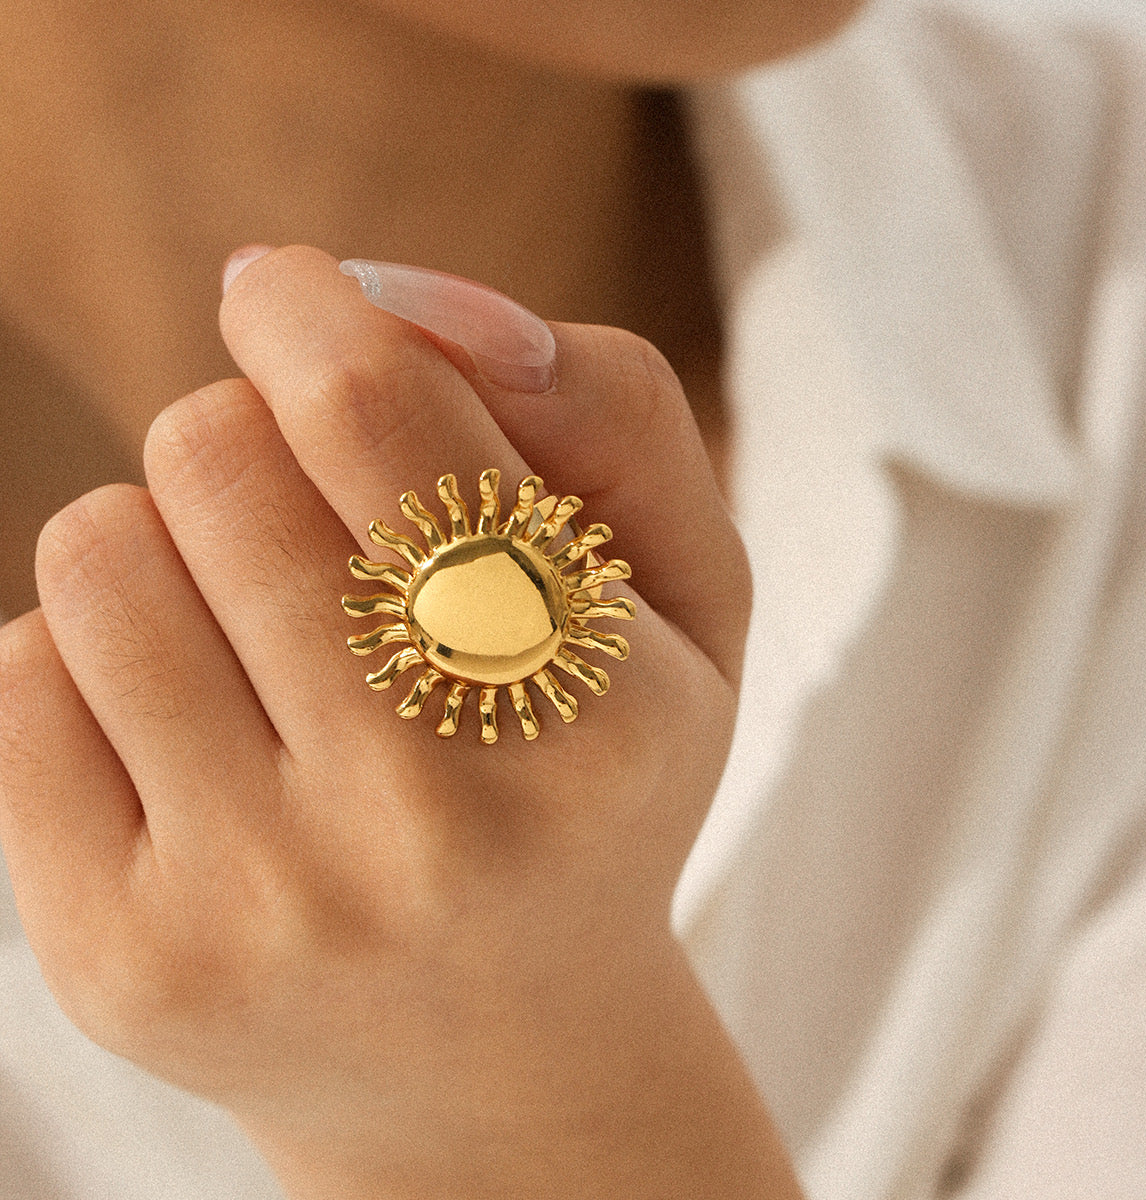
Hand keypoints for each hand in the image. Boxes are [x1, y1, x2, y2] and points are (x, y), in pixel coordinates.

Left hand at [0, 248, 793, 1197]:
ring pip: (101, 550)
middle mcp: (422, 818)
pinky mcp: (122, 963)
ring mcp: (259, 903)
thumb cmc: (597, 786)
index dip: (303, 307)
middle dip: (251, 430)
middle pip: (216, 453)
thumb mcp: (691, 603)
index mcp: (589, 709)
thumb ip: (610, 412)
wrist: (506, 1055)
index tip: (286, 294)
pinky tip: (207, 731)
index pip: (373, 411)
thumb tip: (392, 296)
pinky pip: (27, 679)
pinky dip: (106, 659)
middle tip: (316, 508)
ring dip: (176, 539)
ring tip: (268, 630)